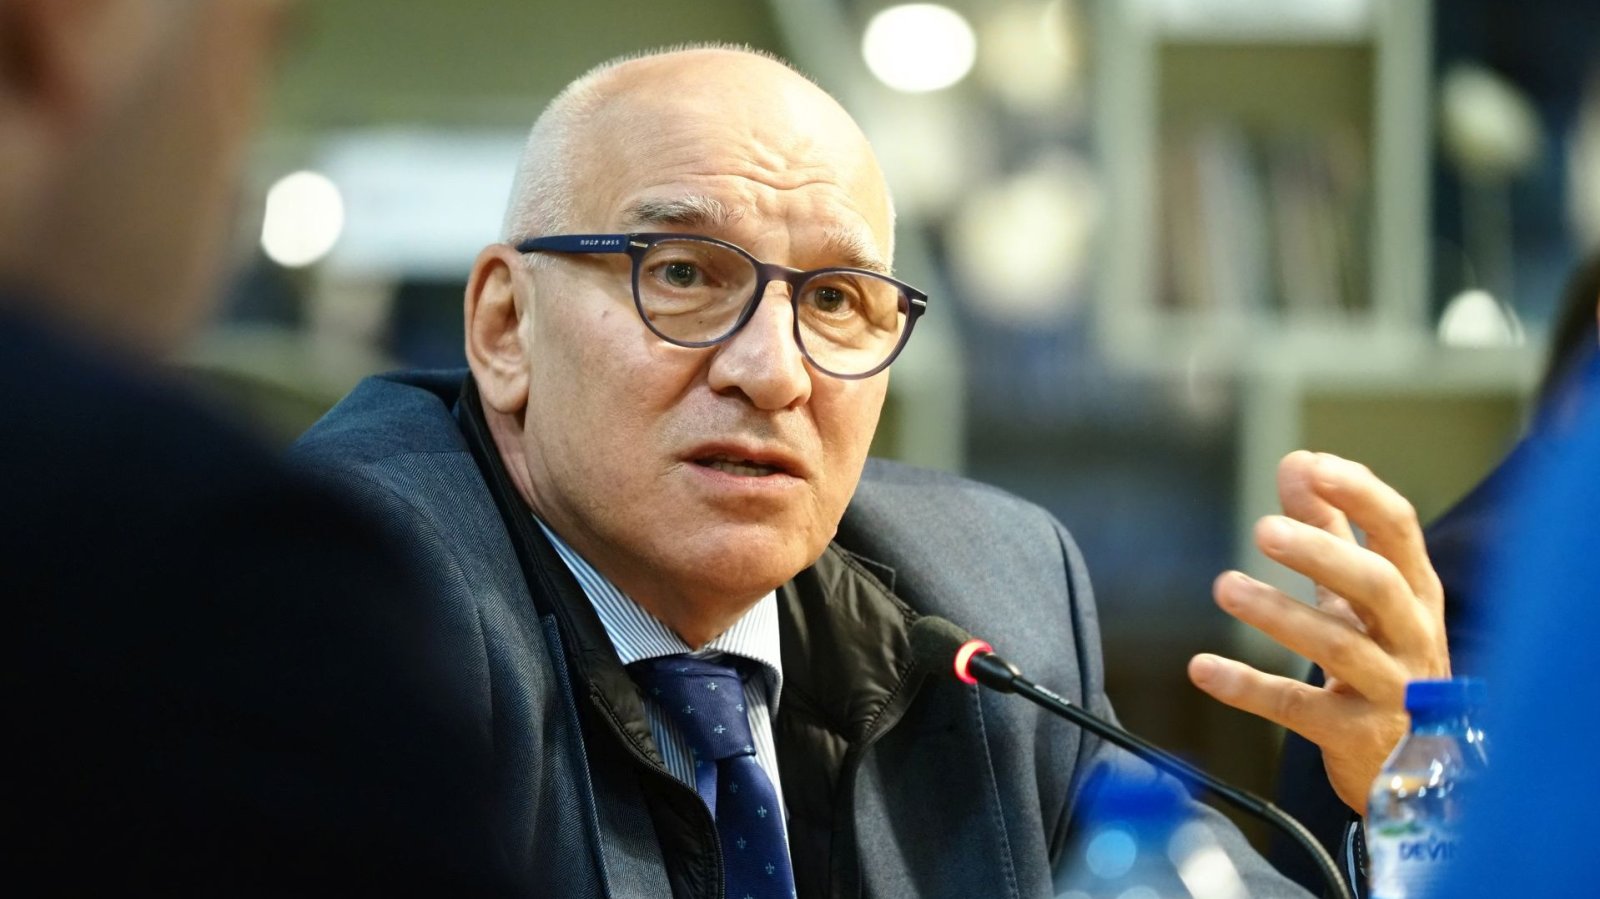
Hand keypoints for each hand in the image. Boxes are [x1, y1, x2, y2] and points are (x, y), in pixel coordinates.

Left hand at [1187, 450, 1449, 813]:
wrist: (1416, 769)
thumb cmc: (1386, 663)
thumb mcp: (1362, 597)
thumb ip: (1332, 530)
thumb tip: (1298, 465)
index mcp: (1415, 593)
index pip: (1399, 530)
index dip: (1358, 494)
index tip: (1311, 467)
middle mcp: (1411, 637)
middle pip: (1376, 585)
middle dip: (1323, 553)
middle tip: (1263, 529)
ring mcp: (1390, 690)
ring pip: (1339, 646)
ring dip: (1278, 614)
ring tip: (1224, 586)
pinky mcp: (1355, 735)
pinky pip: (1298, 709)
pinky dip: (1248, 688)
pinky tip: (1203, 668)